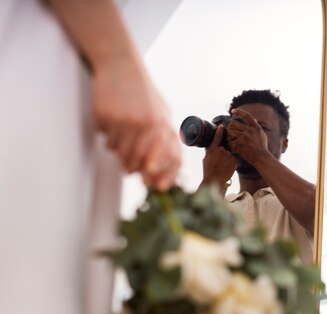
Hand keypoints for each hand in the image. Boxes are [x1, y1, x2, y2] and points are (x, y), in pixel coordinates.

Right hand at [91, 56, 180, 190]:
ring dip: (119, 152)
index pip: (170, 159)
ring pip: (120, 154)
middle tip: (128, 166)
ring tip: (120, 137)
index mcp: (164, 125)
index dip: (164, 176)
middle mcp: (148, 125)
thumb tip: (156, 172)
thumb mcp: (160, 112)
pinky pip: (106, 139)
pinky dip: (107, 135)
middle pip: (140, 163)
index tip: (155, 185)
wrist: (121, 64)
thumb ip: (163, 140)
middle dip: (133, 167)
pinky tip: (111, 120)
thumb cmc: (142, 93)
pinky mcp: (106, 117)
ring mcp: (126, 121)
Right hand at [201, 125, 235, 189]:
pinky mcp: (234, 161)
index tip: (222, 126)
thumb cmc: (208, 170)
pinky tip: (226, 169)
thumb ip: (210, 151)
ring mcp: (228, 155)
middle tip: (218, 163)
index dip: (219, 131)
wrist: (215, 180)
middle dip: (222, 154)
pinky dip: (230, 164)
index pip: (217, 137)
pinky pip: (233, 160)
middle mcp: (221, 150)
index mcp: (212, 149)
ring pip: (229, 155)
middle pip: (224, 149)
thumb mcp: (206, 158)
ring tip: (221, 167)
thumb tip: (210, 146)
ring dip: (226, 160)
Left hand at [226, 108, 270, 164]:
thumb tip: (254, 120)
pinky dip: (231, 146)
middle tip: (232, 134)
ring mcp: (244, 136)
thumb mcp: (262, 135)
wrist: (262, 158)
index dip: (239, 112)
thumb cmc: (262, 148)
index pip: (246, 115)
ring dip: (230, 137)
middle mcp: (250, 130)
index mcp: (255, 127)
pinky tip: (235, 150)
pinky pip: (230, 142)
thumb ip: (256, 127)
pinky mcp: (240, 143)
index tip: (233, 111)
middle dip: (230, 128)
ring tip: (233, 143)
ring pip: (230, 132)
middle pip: (233, 123)